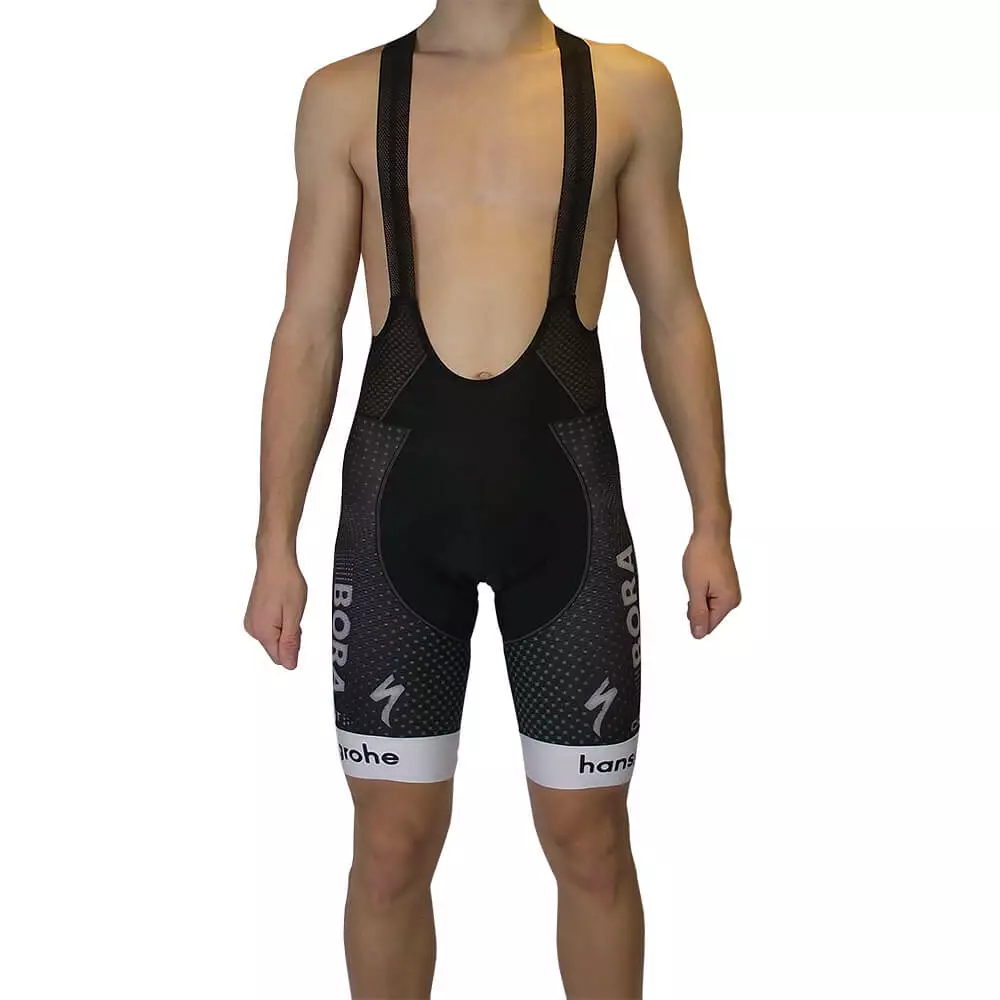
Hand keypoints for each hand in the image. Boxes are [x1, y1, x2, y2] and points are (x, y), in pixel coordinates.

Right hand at [244, 552, 307, 669]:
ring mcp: (252, 621)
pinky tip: (282, 605)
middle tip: (293, 614)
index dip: (294, 645)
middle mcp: (253, 629)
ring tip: (287, 607)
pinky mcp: (254, 615)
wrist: (275, 560)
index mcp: (262, 632)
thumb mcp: (294, 615)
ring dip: (285, 627)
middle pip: (278, 648)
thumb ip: (290, 642)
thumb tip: (289, 665)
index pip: (280, 657)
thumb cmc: (285, 582)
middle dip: (290, 635)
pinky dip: (280, 620)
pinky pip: (270, 627)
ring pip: (275, 637)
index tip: (296, 627)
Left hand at [682, 529, 740, 638]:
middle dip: (696, 606)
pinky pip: (710, 596)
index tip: (691, 599)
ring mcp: (730, 591)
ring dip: (698, 597)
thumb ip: (697, 613)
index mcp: (728, 602)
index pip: (708, 625)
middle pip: (709, 617)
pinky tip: (700, 577)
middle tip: (694, 586)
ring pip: (708, 606)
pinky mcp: (726, 584)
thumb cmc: (704, 555)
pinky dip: (702, 590)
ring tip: (698, 579)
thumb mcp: (695, 588)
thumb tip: (698, 634)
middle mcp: (733, 598)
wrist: (710, 533)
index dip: (694, 616)